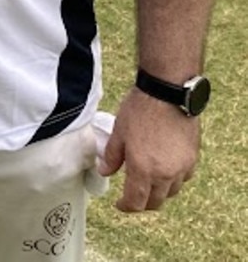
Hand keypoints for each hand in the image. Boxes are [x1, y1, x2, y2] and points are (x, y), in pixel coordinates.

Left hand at [99, 87, 199, 211]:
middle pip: (155, 202)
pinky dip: (174, 178)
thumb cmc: (141, 108)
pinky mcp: (193, 157)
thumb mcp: (119, 132)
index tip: (120, 203)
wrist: (167, 91)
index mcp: (143, 170)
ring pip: (171, 192)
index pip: (136, 202)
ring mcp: (182, 167)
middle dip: (142, 202)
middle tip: (133, 194)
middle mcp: (165, 174)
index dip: (126, 206)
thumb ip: (111, 156)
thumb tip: (105, 171)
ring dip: (160, 191)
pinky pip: (184, 177)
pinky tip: (166, 167)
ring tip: (149, 179)